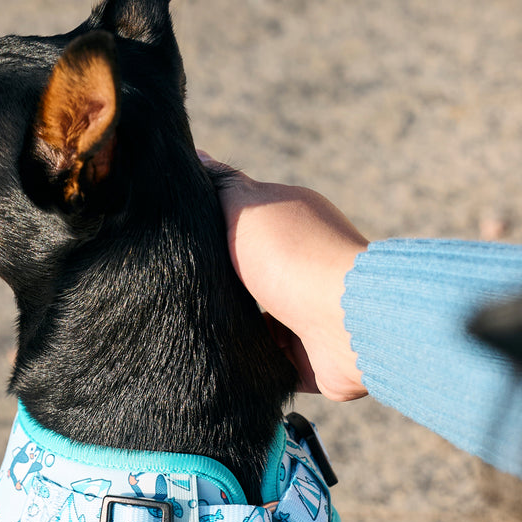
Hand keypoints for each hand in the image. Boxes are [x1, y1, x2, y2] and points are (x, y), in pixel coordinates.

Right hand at [199, 156, 368, 401]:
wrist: (344, 321)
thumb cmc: (293, 257)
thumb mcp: (246, 206)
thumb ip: (222, 185)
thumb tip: (197, 156)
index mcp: (294, 225)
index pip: (245, 226)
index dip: (212, 233)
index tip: (177, 245)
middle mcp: (304, 268)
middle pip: (248, 278)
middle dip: (219, 287)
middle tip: (182, 292)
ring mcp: (308, 315)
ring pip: (257, 326)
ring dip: (233, 329)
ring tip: (194, 329)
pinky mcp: (309, 358)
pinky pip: (270, 365)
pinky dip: (250, 364)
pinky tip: (222, 360)